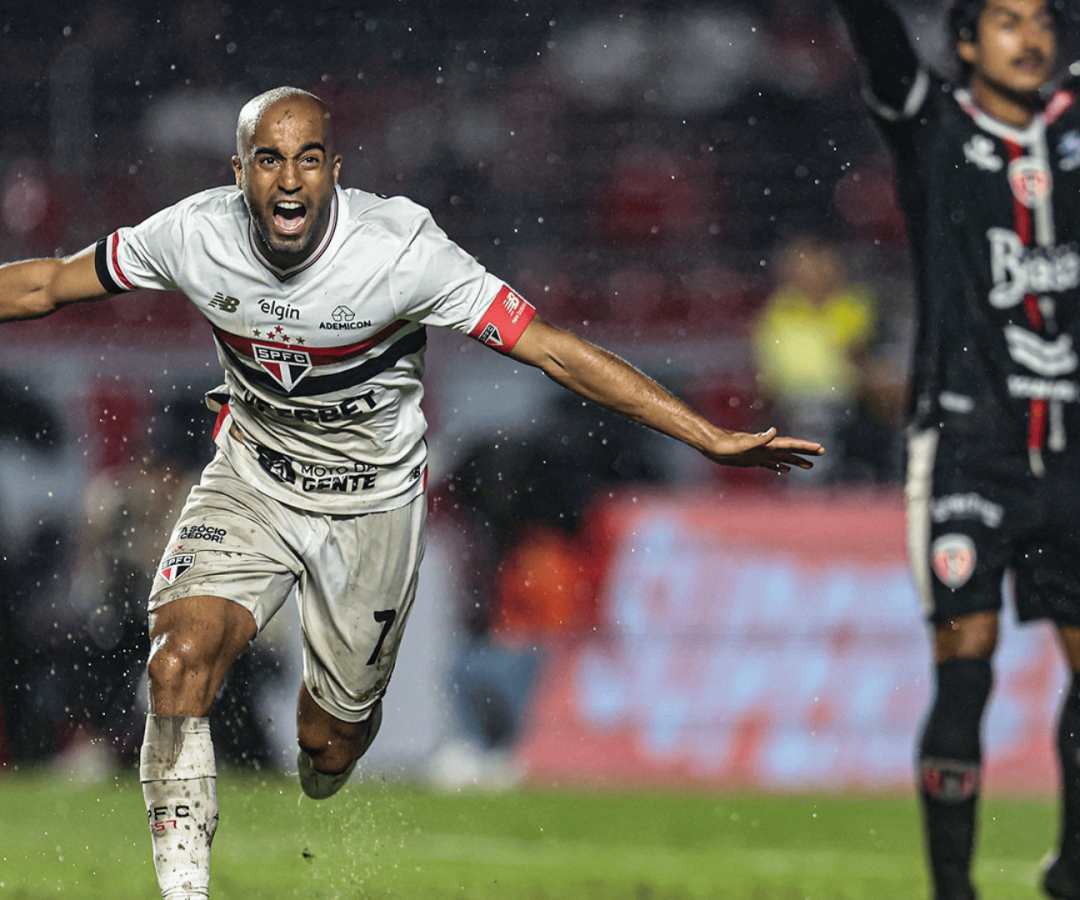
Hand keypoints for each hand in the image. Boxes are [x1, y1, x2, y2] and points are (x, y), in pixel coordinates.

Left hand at [703, 426, 823, 471]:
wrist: (711, 444)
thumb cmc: (725, 444)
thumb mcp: (741, 443)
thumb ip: (758, 439)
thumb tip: (773, 431)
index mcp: (766, 444)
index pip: (790, 444)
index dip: (805, 446)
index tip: (820, 448)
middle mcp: (765, 448)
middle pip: (790, 449)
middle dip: (806, 452)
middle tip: (822, 452)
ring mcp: (759, 454)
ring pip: (782, 457)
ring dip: (796, 460)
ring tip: (810, 466)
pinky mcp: (752, 460)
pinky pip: (770, 464)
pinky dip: (779, 466)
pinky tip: (785, 469)